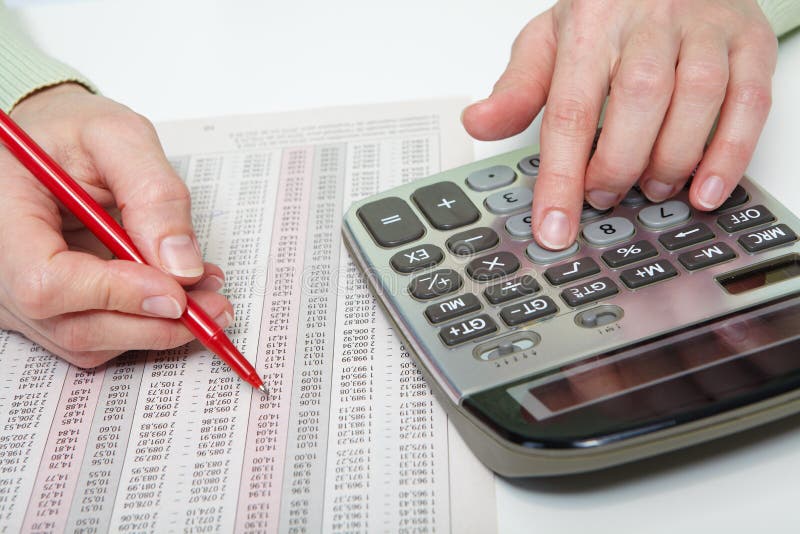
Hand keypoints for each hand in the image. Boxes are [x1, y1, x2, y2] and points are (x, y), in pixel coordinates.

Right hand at [0, 84, 232, 366]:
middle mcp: (1, 269)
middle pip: (71, 326)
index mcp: (3, 216)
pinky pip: (97, 337)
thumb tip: (182, 267)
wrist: (50, 146)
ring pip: (89, 342)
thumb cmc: (71, 134)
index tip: (176, 292)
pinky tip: (183, 297)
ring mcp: (18, 300)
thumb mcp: (118, 137)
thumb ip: (154, 194)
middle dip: (153, 323)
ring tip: (207, 295)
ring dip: (158, 328)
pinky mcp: (48, 312)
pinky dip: (146, 325)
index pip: (44, 281)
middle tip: (214, 305)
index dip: (113, 294)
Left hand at [462, 0, 776, 248]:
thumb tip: (479, 123)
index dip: (560, 177)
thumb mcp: (551, 39)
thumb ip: (519, 86)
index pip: (570, 109)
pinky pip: (749, 100)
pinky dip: (730, 152)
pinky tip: (707, 188)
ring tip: (652, 189)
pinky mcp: (747, 40)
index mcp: (591, 23)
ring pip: (696, 99)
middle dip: (618, 165)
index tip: (553, 227)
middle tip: (603, 196)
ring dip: (672, 161)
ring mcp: (703, 28)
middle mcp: (648, 20)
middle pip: (637, 101)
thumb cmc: (609, 10)